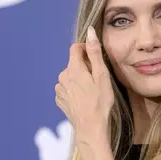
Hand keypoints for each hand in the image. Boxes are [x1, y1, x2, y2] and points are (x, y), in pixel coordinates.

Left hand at [55, 26, 114, 143]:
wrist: (90, 127)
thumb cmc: (100, 102)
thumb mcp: (101, 75)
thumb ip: (94, 53)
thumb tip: (90, 32)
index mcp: (73, 68)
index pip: (75, 48)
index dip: (86, 50)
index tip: (96, 60)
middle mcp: (62, 76)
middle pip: (73, 63)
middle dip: (84, 67)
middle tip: (97, 80)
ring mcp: (59, 89)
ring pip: (70, 76)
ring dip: (79, 79)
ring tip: (91, 92)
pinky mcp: (59, 99)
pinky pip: (67, 88)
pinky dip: (75, 90)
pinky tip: (84, 99)